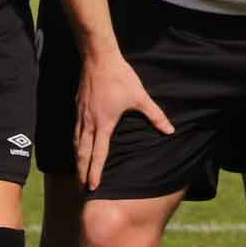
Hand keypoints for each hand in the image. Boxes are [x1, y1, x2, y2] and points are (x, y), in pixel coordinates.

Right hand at [76, 52, 171, 188]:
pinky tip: (78, 146)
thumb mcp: (141, 97)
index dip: (95, 172)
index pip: (98, 154)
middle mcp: (89, 122)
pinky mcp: (78, 107)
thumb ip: (156, 116)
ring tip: (79, 172)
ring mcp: (81, 115)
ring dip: (77, 160)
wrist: (98, 58)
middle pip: (82, 153)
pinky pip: (75, 131)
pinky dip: (75, 143)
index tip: (93, 187)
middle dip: (82, 172)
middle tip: (82, 188)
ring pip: (76, 143)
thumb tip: (170, 130)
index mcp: (104, 124)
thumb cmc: (120, 77)